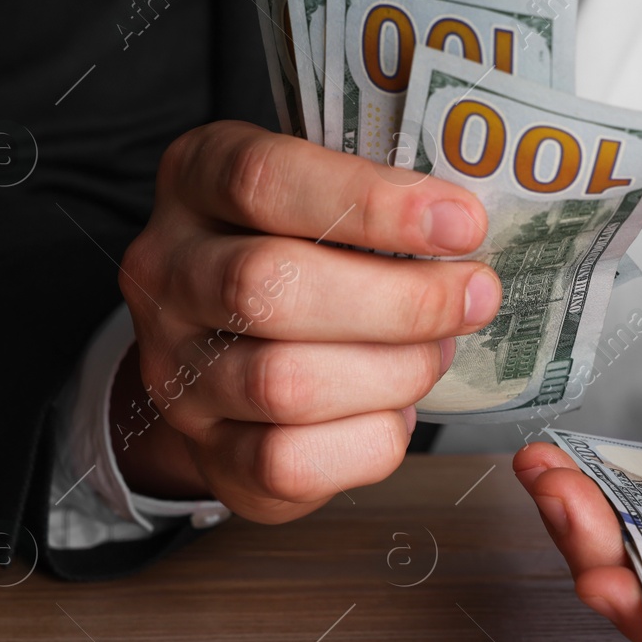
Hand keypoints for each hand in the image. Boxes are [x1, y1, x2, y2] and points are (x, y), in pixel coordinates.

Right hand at [113, 120, 500, 521]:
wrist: (231, 355)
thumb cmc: (304, 257)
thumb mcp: (323, 197)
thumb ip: (379, 203)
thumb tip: (470, 233)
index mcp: (195, 181)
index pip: (263, 179)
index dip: (372, 202)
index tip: (463, 224)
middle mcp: (166, 273)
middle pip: (269, 287)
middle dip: (400, 300)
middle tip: (475, 297)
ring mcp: (174, 370)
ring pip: (285, 383)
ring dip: (394, 372)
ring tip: (436, 353)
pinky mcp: (208, 452)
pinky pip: (290, 463)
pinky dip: (370, 440)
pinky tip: (396, 412)